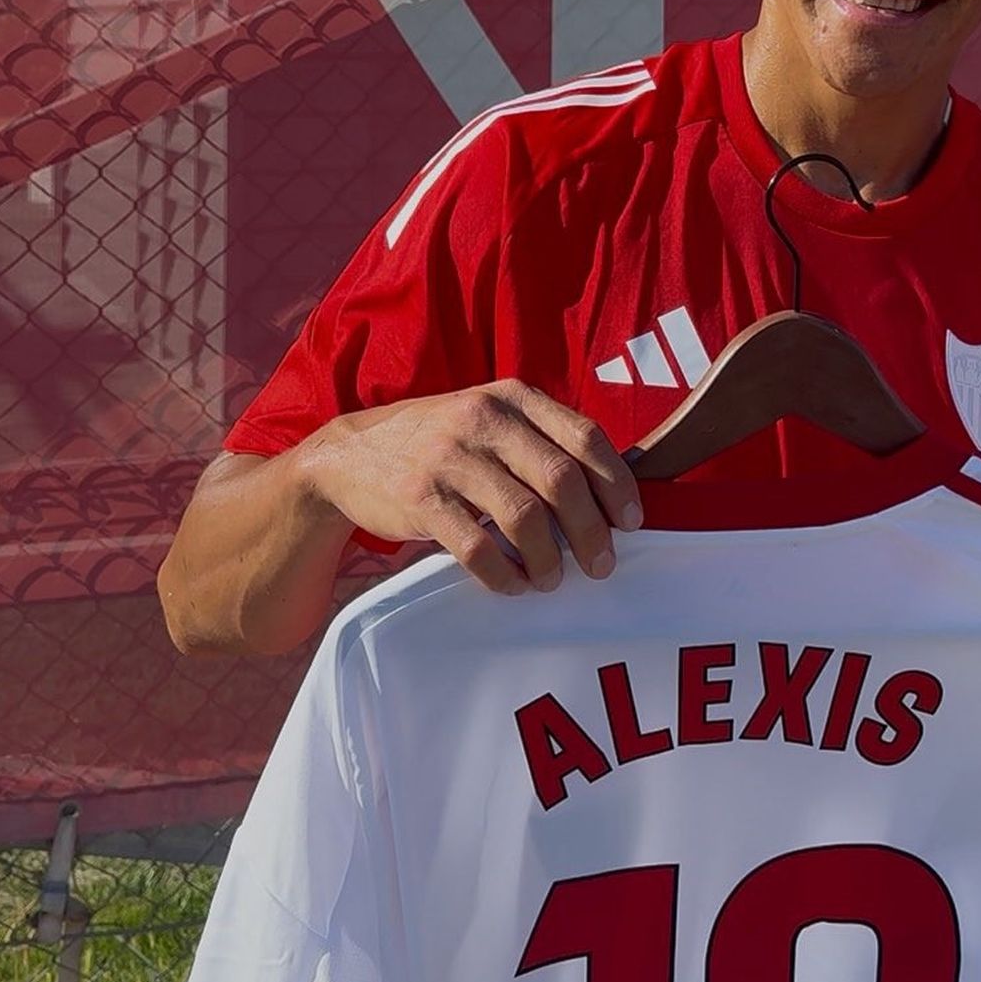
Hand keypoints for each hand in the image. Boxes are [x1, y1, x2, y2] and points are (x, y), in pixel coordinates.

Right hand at [301, 380, 641, 594]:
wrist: (349, 456)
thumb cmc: (441, 443)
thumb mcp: (490, 418)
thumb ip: (541, 441)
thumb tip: (610, 493)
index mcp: (512, 397)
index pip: (585, 436)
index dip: (617, 483)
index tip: (632, 521)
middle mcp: (484, 418)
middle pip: (562, 481)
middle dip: (591, 531)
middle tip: (601, 564)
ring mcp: (450, 457)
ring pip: (524, 518)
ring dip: (549, 559)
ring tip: (553, 579)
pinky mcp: (420, 498)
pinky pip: (477, 547)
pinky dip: (504, 574)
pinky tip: (513, 584)